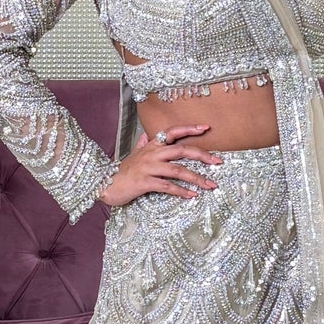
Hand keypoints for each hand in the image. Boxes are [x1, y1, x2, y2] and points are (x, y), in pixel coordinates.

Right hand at [98, 123, 222, 205]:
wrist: (104, 183)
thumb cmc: (122, 171)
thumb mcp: (133, 154)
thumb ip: (143, 144)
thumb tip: (148, 134)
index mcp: (151, 146)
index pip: (173, 132)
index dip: (189, 129)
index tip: (206, 128)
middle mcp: (152, 154)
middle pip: (181, 150)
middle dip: (202, 155)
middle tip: (218, 161)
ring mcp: (148, 168)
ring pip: (178, 170)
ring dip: (197, 178)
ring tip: (211, 185)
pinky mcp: (145, 182)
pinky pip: (167, 186)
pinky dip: (181, 191)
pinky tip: (192, 196)